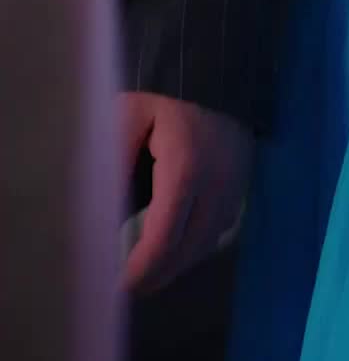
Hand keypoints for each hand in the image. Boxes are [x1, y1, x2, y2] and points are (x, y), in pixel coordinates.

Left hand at [120, 91, 252, 294]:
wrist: (217, 75)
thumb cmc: (164, 96)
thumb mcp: (127, 116)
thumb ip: (111, 158)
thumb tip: (95, 214)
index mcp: (185, 168)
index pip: (164, 237)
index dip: (141, 269)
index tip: (117, 286)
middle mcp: (217, 186)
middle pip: (187, 251)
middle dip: (156, 275)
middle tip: (126, 286)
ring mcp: (235, 190)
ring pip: (205, 246)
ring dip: (175, 264)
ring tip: (145, 270)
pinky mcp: (241, 190)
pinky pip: (216, 233)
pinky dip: (192, 247)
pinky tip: (172, 247)